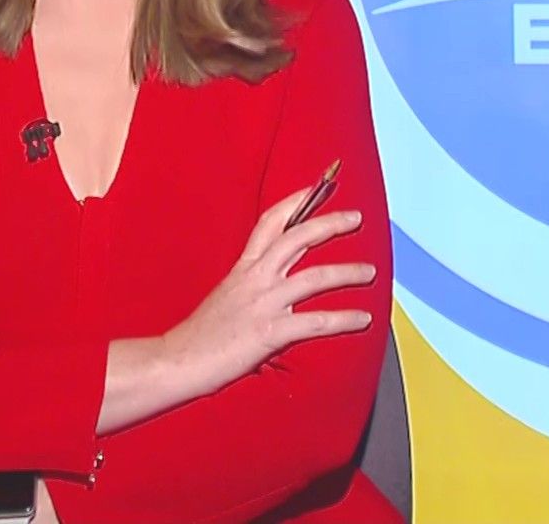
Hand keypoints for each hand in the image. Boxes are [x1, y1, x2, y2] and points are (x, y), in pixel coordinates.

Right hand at [160, 184, 375, 399]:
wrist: (178, 360)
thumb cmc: (201, 335)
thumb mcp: (226, 297)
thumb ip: (251, 286)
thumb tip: (277, 284)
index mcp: (243, 268)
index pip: (270, 223)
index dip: (295, 202)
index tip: (316, 187)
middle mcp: (255, 279)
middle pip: (298, 238)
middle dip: (329, 224)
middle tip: (355, 217)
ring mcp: (263, 303)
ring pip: (315, 277)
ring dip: (348, 272)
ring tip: (371, 272)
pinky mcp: (270, 331)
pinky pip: (316, 321)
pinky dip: (344, 319)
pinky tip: (363, 319)